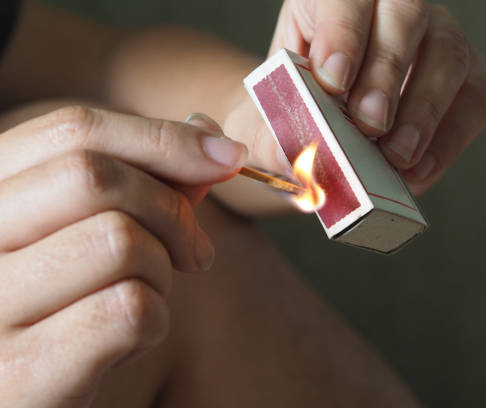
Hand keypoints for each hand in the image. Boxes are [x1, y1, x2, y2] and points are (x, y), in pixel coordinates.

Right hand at [0, 107, 245, 405]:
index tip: (227, 157)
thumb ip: (146, 180)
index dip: (163, 138)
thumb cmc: (65, 302)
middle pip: (93, 177)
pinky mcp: (19, 374)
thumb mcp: (92, 230)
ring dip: (161, 273)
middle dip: (172, 209)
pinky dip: (155, 322)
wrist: (25, 390)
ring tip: (145, 297)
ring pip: (119, 242)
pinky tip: (127, 343)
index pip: (71, 130)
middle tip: (196, 251)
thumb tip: (208, 132)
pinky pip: (128, 311)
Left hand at [226, 1, 485, 195]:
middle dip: (386, 70)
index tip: (332, 81)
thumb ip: (274, 136)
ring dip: (423, 109)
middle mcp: (390, 9)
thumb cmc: (292, 117)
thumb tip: (300, 163)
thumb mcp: (269, 122)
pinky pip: (475, 100)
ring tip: (395, 156)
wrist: (315, 136)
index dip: (343, 32)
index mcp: (330, 1)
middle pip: (406, 12)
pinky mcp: (466, 78)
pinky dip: (448, 139)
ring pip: (449, 53)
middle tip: (368, 124)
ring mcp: (436, 38)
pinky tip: (416, 170)